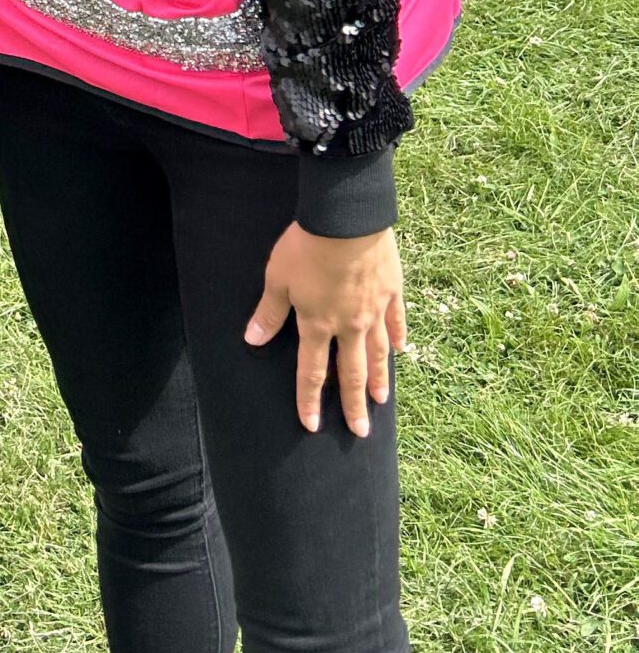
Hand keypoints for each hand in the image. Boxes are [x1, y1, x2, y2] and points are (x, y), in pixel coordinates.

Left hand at [245, 220, 405, 436]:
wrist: (346, 220)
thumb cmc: (306, 248)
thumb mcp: (277, 279)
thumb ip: (268, 313)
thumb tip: (252, 340)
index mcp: (317, 324)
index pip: (312, 371)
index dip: (309, 399)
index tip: (311, 424)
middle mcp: (348, 325)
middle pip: (351, 373)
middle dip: (354, 405)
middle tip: (360, 431)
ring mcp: (374, 310)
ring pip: (377, 353)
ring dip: (379, 379)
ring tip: (382, 401)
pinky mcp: (392, 290)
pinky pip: (397, 321)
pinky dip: (398, 337)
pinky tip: (400, 350)